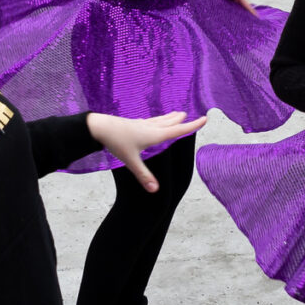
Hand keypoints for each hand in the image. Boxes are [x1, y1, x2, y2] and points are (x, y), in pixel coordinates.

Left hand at [85, 110, 205, 190]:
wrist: (100, 127)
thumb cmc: (116, 142)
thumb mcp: (130, 161)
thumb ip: (143, 176)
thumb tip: (155, 190)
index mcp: (154, 135)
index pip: (178, 130)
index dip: (192, 126)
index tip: (205, 118)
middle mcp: (150, 127)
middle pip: (170, 123)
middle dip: (181, 120)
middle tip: (190, 115)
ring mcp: (141, 124)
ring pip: (160, 120)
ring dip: (170, 117)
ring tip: (177, 113)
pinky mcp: (133, 123)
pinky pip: (150, 120)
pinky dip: (157, 119)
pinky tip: (151, 120)